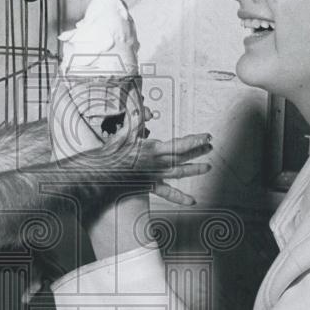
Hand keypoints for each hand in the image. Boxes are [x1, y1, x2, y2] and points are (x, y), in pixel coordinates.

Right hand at [48, 75, 211, 205]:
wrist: (99, 174)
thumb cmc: (110, 153)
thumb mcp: (123, 133)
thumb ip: (136, 119)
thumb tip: (146, 109)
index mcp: (152, 149)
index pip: (180, 145)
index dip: (195, 141)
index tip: (207, 136)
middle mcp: (156, 164)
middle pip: (182, 158)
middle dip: (198, 152)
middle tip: (211, 147)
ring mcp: (154, 176)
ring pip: (178, 173)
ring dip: (194, 169)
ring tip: (207, 168)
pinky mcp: (148, 185)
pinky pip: (166, 192)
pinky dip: (180, 197)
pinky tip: (191, 201)